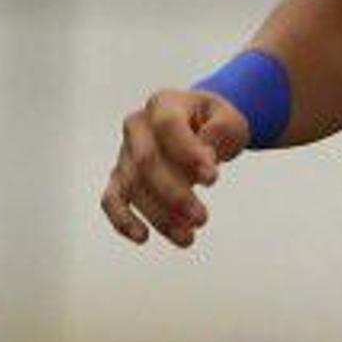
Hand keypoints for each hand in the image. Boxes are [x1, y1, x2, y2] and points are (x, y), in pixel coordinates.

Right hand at [99, 89, 253, 248]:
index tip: (212, 179)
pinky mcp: (121, 177)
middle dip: (174, 194)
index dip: (187, 153)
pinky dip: (122, 219)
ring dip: (158, 215)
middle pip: (146, 161)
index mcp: (164, 104)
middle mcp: (138, 126)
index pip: (168, 126)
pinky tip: (142, 237)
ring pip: (132, 186)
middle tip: (202, 219)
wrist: (198, 126)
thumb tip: (204, 158)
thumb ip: (220, 132)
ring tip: (188, 238)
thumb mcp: (229, 119)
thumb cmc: (212, 123)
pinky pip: (112, 199)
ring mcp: (126, 152)